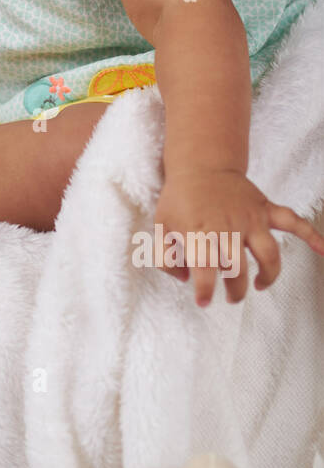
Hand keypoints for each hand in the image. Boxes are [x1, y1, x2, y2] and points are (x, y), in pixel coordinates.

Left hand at [153, 169, 323, 306]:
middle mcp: (229, 227)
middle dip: (235, 290)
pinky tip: (323, 250)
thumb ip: (166, 257)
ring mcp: (251, 218)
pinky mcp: (265, 210)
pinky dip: (311, 235)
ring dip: (268, 275)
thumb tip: (185, 278)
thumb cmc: (180, 199)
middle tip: (231, 297)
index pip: (205, 268)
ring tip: (259, 285)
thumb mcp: (161, 226)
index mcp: (201, 232)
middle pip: (238, 268)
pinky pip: (293, 222)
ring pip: (268, 253)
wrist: (201, 165)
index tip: (204, 302)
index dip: (205, 289)